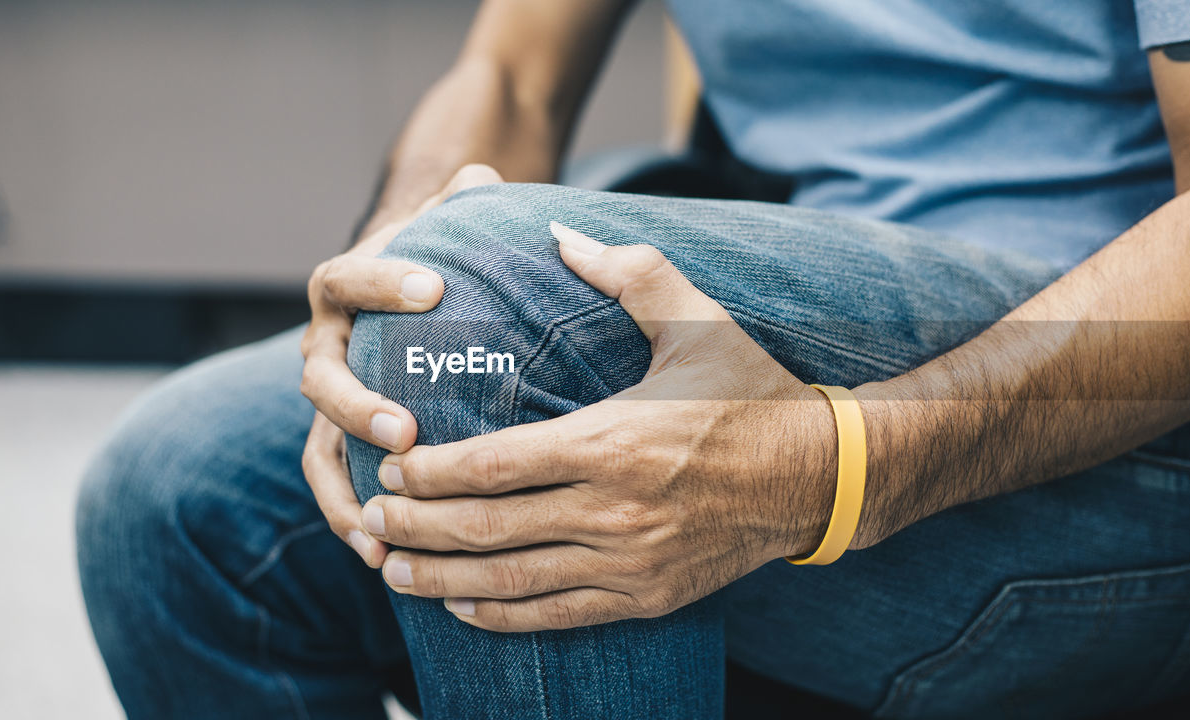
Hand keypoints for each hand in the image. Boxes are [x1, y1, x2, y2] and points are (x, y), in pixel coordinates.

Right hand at [300, 164, 501, 564]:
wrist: (404, 294)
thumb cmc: (434, 260)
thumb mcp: (445, 225)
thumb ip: (460, 200)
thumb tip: (482, 176)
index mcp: (345, 287)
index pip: (349, 279)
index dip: (384, 280)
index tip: (433, 287)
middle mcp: (326, 344)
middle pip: (321, 375)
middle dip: (358, 404)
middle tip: (406, 427)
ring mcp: (330, 398)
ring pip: (317, 442)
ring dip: (344, 484)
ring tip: (382, 523)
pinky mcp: (341, 440)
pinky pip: (332, 481)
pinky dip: (348, 518)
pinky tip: (379, 556)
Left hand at [357, 222, 840, 631]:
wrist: (819, 473)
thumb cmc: (749, 389)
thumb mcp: (694, 317)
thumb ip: (624, 270)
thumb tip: (558, 231)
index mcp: (614, 439)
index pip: (495, 464)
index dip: (431, 472)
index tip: (390, 468)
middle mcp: (615, 508)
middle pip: (489, 526)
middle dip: (417, 526)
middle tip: (370, 518)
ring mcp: (630, 561)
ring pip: (514, 577)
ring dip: (442, 576)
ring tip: (391, 569)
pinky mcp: (648, 595)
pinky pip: (559, 613)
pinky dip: (504, 612)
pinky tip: (462, 603)